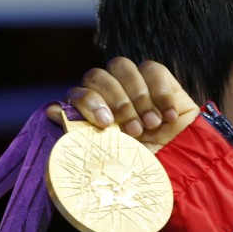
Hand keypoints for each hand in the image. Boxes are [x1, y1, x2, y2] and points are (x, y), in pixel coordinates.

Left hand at [48, 58, 199, 152]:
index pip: (78, 92)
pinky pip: (153, 69)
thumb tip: (50, 110)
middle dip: (116, 102)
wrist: (182, 165)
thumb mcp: (110, 155)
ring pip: (122, 67)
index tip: (106, 123)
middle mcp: (108, 94)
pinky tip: (168, 117)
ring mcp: (132, 84)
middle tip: (133, 129)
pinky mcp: (159, 79)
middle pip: (98, 75)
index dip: (89, 102)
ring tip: (151, 125)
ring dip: (137, 97)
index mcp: (91, 111)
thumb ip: (80, 133)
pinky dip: (161, 93)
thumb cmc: (141, 164)